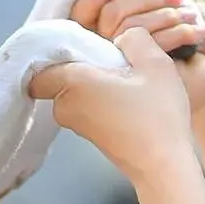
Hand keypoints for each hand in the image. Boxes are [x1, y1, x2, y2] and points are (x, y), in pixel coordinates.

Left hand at [27, 26, 198, 187]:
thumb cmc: (158, 116)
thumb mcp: (155, 63)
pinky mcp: (90, 136)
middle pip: (58, 75)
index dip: (52, 49)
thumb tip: (123, 36)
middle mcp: (65, 105)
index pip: (39, 63)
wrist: (164, 167)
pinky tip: (128, 98)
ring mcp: (77, 124)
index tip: (76, 43)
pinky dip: (100, 98)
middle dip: (79, 64)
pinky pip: (85, 107)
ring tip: (126, 79)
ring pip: (73, 92)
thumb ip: (134, 37)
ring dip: (93, 82)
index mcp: (72, 82)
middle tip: (111, 58)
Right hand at [69, 0, 204, 117]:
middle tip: (180, 0)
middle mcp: (112, 47)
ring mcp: (123, 67)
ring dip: (166, 14)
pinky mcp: (139, 80)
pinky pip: (145, 45)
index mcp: (115, 26)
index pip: (88, 7)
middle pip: (110, 12)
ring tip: (193, 17)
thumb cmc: (197, 36)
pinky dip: (177, 31)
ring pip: (127, 27)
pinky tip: (197, 33)